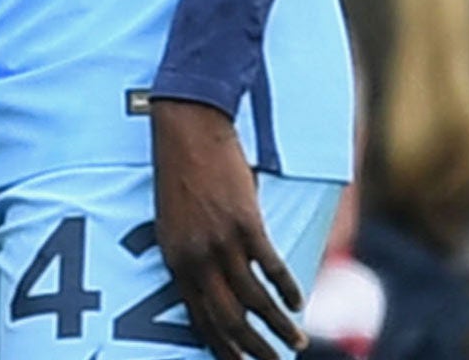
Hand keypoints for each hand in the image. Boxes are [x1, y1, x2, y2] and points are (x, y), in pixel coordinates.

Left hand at [150, 98, 303, 359]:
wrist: (188, 130)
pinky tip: (298, 302)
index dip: (222, 346)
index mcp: (174, 259)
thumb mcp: (171, 221)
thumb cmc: (179, 174)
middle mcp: (196, 257)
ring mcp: (221, 241)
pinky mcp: (246, 223)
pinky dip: (287, 289)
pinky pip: (271, 268)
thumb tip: (211, 288)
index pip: (199, 318)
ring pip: (254, 301)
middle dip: (252, 350)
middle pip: (227, 319)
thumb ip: (190, 256)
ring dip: (277, 326)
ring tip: (295, 342)